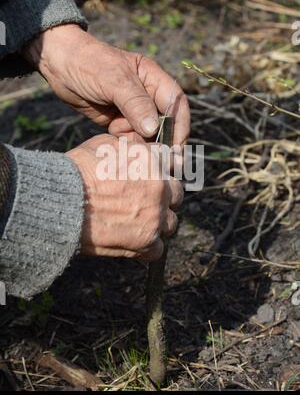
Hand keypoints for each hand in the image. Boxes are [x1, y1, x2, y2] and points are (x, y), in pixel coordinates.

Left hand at [23, 24, 189, 145]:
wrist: (58, 64)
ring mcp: (132, 110)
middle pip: (164, 123)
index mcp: (153, 79)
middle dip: (162, 141)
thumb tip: (154, 129)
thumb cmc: (88, 63)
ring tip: (125, 142)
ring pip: (147, 134)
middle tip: (158, 160)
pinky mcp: (118, 121)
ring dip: (140, 143)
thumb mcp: (114, 80)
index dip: (179, 126)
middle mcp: (147, 95)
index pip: (176, 104)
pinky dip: (125, 143)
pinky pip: (129, 138)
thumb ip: (135, 104)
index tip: (176, 147)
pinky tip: (114, 139)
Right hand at [67, 134, 182, 260]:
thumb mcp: (104, 145)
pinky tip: (134, 240)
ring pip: (171, 222)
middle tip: (146, 200)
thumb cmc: (77, 171)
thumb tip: (145, 149)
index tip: (155, 177)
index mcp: (151, 162)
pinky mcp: (146, 242)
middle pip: (177, 193)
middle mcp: (159, 188)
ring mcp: (155, 217)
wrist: (60, 202)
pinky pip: (158, 248)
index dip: (162, 170)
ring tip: (139, 222)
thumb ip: (132, 147)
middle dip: (164, 196)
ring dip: (158, 222)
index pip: (171, 164)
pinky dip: (148, 246)